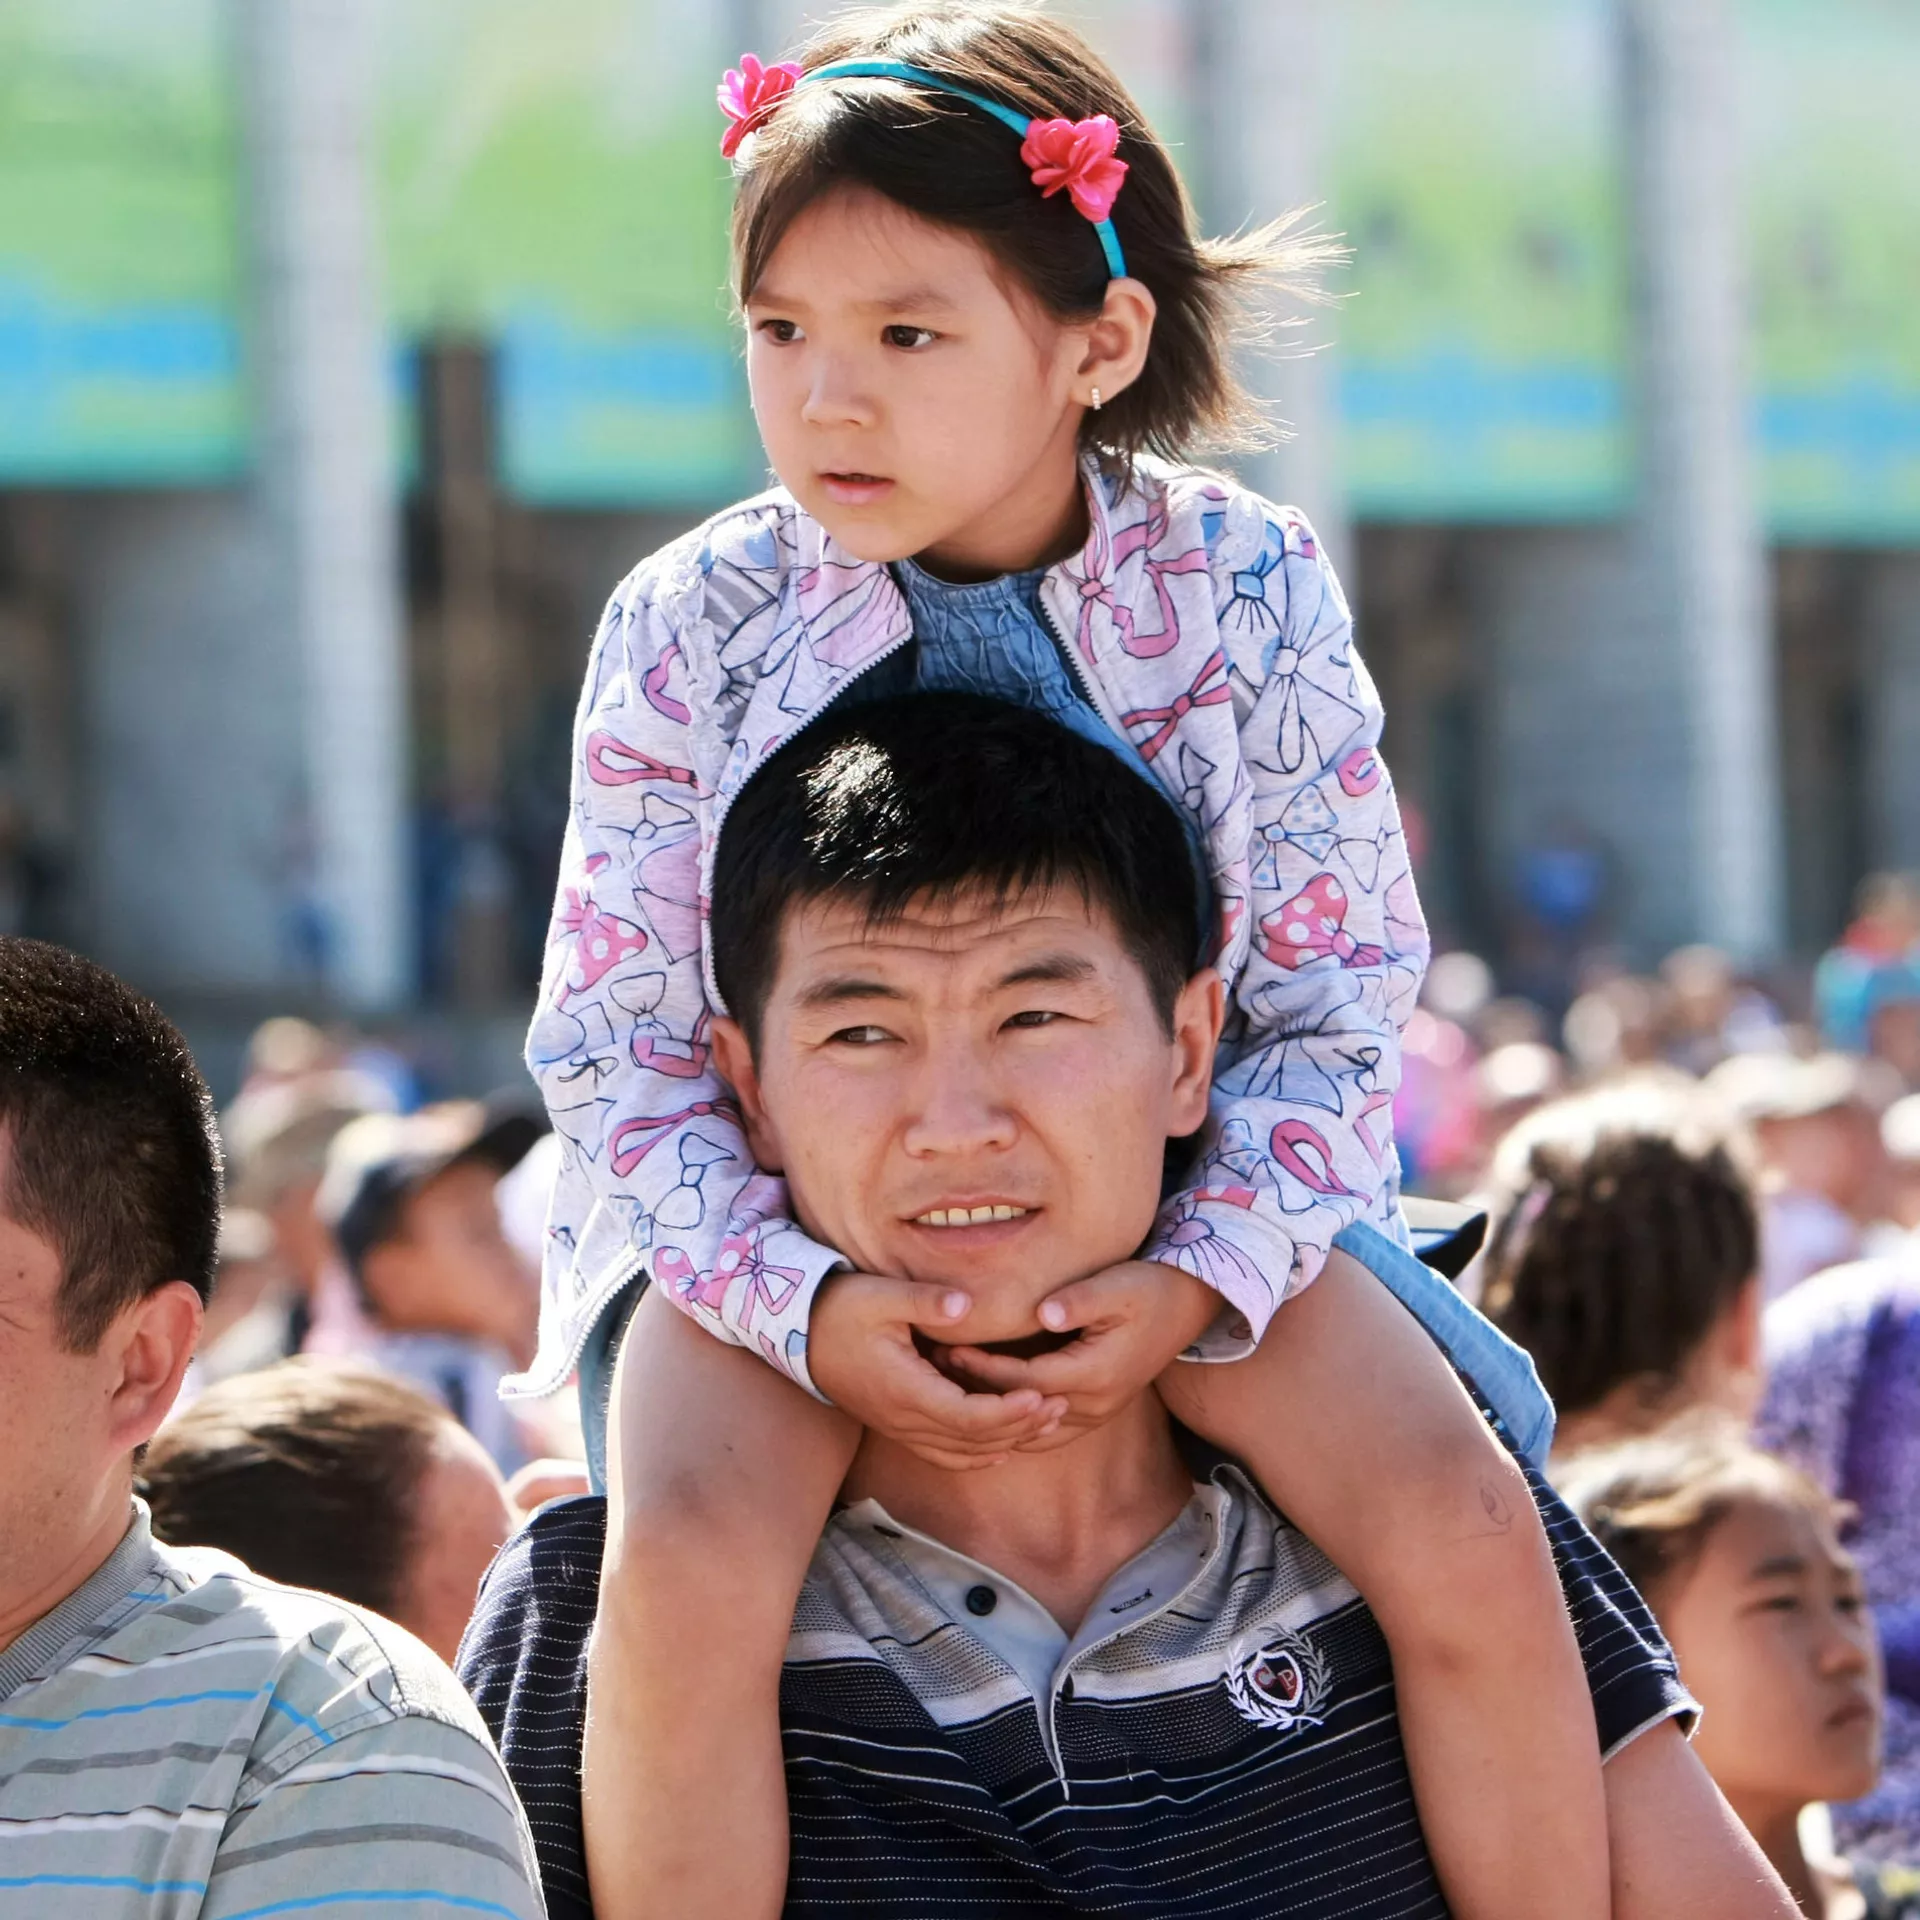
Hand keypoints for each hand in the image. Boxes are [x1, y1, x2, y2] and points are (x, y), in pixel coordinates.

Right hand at [808, 1271, 1068, 1470]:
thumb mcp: (880, 1296)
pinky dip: (975, 1454)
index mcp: (905, 1389)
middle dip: (1019, 1427)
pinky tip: (1001, 1446)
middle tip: (1061, 1406)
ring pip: (960, 1452)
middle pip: (972, 1441)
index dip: (1008, 1412)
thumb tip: (967, 1304)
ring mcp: (899, 1426)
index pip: (967, 1416)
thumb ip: (925, 1301)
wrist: (798, 1334)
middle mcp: (903, 1418)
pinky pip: (942, 1453)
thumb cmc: (841, 1309)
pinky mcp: (896, 1424)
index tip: (1041, 1394)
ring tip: (1045, 1422)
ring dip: (1005, 1441)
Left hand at [941, 1259, 1219, 1450]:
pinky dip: (1020, 1428)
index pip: (1024, 1379)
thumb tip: (1042, 1313)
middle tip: (938, 1375)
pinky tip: (992, 1415)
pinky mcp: (1098, 1410)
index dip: (984, 1369)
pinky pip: (1051, 1433)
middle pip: (1024, 1412)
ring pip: (1036, 1433)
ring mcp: (1098, 1412)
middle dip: (980, 1397)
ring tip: (956, 1396)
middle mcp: (1095, 1403)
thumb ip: (1079, 1301)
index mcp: (1095, 1373)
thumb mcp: (1117, 1286)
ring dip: (998, 1419)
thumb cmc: (1147, 1289)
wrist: (1186, 1306)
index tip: (949, 1350)